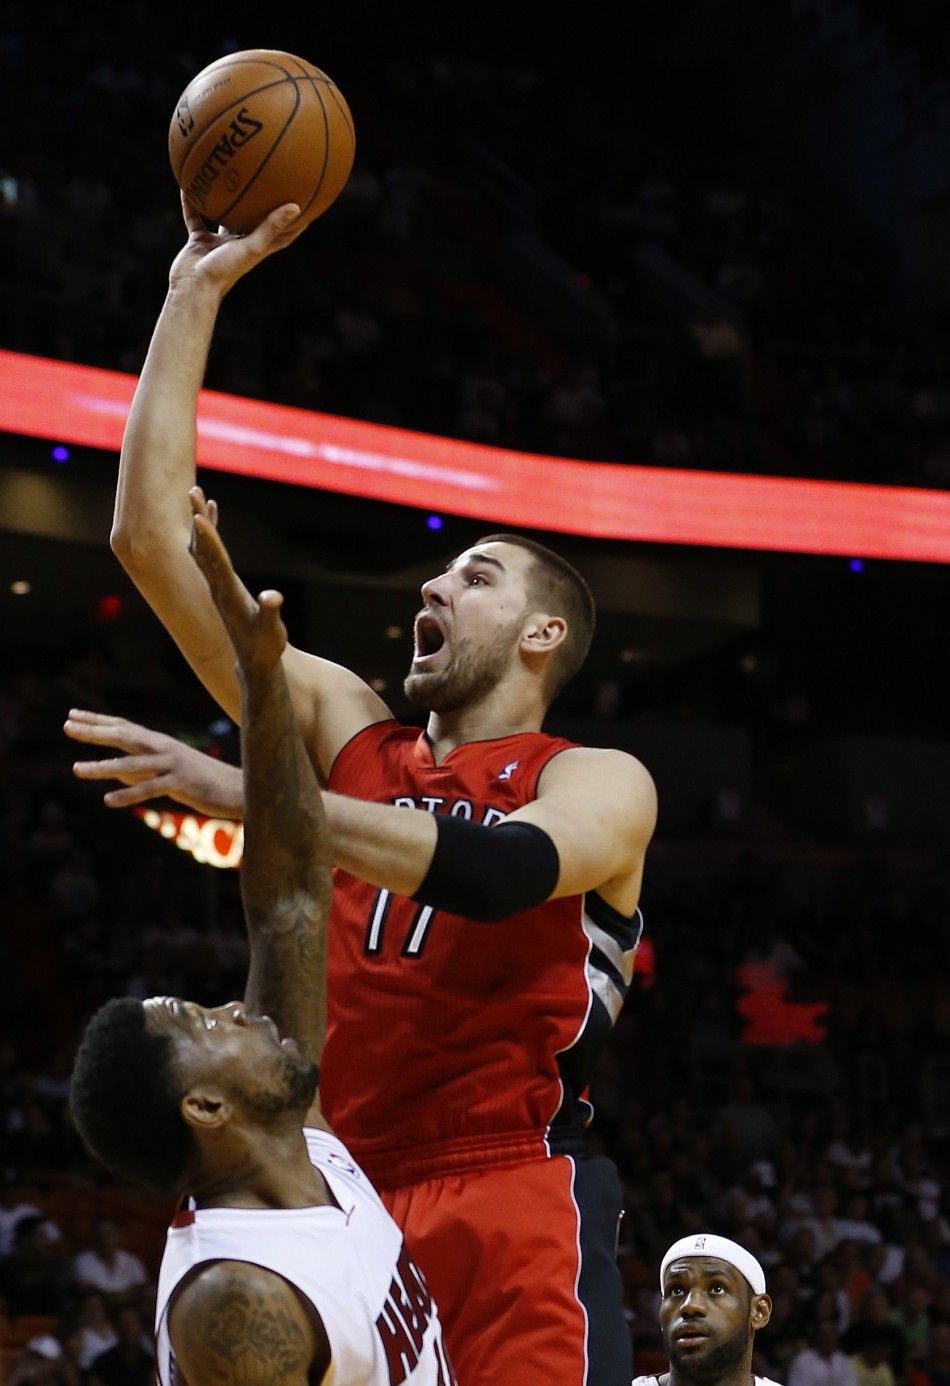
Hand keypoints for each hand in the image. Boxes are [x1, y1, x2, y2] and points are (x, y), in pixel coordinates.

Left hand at [65, 709, 242, 815]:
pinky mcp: (184, 783)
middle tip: (66, 727)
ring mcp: (174, 764)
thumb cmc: (203, 781)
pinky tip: (108, 801)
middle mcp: (165, 748)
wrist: (239, 788)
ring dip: (103, 767)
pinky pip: (152, 789)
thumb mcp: (168, 772)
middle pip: (125, 735)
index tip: (71, 715)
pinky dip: (130, 794)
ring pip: (133, 765)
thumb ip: (143, 770)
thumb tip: (116, 773)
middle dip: (94, 732)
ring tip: (76, 769)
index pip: (123, 726)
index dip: (97, 720)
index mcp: (160, 743)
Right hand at [168, 190, 303, 297]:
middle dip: (264, 207)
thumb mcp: (251, 247)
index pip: (283, 235)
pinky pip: (196, 217)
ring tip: (230, 177)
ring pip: (225, 218)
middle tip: (272, 184)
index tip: (309, 206)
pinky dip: (192, 203)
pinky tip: (189, 183)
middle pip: (256, 223)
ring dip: (228, 202)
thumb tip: (296, 207)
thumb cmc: (224, 271)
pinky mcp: (199, 241)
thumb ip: (271, 227)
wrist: (193, 287)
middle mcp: (240, 245)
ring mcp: (219, 244)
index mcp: (257, 249)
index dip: (297, 224)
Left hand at [189, 487, 287, 675]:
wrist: (253, 663)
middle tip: (191, 492)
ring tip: (196, 494)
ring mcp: (218, 585)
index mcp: (228, 594)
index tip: (198, 517)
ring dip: (201, 520)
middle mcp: (218, 586)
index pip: (216, 561)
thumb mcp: (272, 632)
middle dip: (198, 519)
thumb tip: (272, 596)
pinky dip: (212, 532)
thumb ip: (270, 613)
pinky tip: (211, 515)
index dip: (208, 539)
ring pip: (204, 547)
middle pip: (203, 547)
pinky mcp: (224, 585)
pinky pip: (214, 552)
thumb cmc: (265, 647)